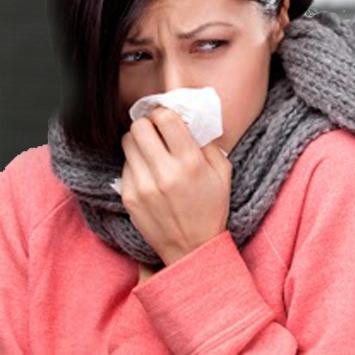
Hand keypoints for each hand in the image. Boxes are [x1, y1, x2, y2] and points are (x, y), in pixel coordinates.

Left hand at [118, 106, 231, 264]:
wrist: (192, 248)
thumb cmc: (212, 208)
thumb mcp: (223, 173)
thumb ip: (208, 143)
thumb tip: (190, 120)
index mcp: (190, 163)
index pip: (165, 118)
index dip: (165, 112)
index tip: (169, 117)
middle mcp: (163, 172)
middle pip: (139, 127)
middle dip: (148, 124)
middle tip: (157, 130)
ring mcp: (142, 185)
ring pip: (127, 143)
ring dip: (139, 141)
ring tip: (152, 150)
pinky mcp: (129, 197)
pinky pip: (125, 165)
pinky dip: (136, 162)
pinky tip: (149, 172)